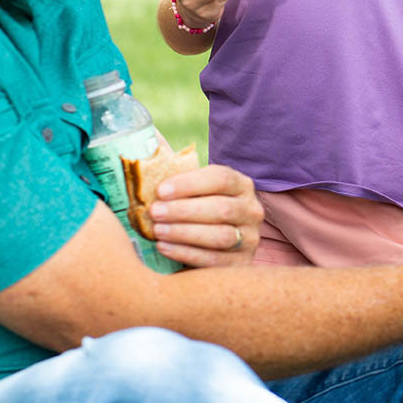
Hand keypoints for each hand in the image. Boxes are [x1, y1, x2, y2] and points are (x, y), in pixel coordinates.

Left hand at [147, 165, 262, 266]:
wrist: (211, 248)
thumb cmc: (195, 210)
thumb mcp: (192, 188)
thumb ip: (174, 165)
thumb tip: (150, 137)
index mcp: (241, 185)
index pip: (221, 178)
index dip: (190, 184)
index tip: (161, 190)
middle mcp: (252, 210)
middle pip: (221, 209)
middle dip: (184, 210)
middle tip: (154, 212)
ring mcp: (250, 239)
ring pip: (220, 236)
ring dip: (185, 233)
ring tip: (157, 231)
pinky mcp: (242, 264)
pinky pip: (215, 261)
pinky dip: (187, 254)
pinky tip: (165, 247)